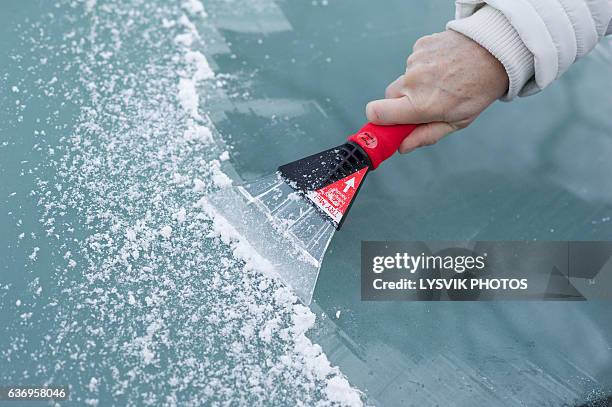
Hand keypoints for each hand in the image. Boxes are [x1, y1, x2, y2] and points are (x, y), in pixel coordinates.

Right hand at [366, 30, 508, 153]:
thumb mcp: (456, 122)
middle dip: (401, 103)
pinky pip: (413, 62)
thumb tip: (401, 147)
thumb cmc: (477, 91)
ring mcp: (415, 61)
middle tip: (426, 103)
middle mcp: (413, 82)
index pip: (376, 113)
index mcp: (421, 105)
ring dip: (416, 83)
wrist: (496, 52)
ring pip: (403, 79)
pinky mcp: (419, 45)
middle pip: (388, 98)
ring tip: (443, 81)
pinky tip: (443, 66)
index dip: (377, 120)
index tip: (388, 123)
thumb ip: (426, 135)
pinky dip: (424, 66)